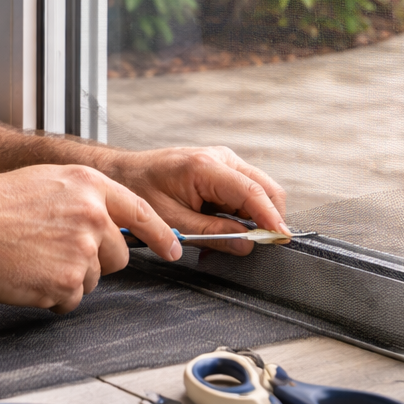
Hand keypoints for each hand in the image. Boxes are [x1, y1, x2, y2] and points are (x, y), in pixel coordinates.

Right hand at [0, 164, 181, 312]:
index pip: (141, 212)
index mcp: (89, 186)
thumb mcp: (47, 181)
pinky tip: (28, 275)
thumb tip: (106, 220)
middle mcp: (92, 216)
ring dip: (68, 278)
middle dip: (95, 261)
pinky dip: (52, 296)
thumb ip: (83, 198)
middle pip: (118, 256)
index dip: (161, 234)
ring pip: (93, 279)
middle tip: (56, 252)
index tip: (173, 250)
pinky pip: (70, 299)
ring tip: (34, 259)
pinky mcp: (67, 283)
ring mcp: (82, 251)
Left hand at [106, 146, 289, 256]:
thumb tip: (246, 245)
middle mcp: (220, 157)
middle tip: (259, 246)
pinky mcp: (221, 169)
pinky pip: (245, 191)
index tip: (281, 238)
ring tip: (231, 241)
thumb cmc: (138, 190)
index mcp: (205, 167)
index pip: (252, 192)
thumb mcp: (173, 221)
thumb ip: (213, 234)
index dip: (271, 218)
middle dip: (268, 218)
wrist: (121, 173)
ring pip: (259, 190)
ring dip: (255, 218)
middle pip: (265, 188)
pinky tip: (225, 230)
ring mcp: (223, 160)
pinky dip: (243, 213)